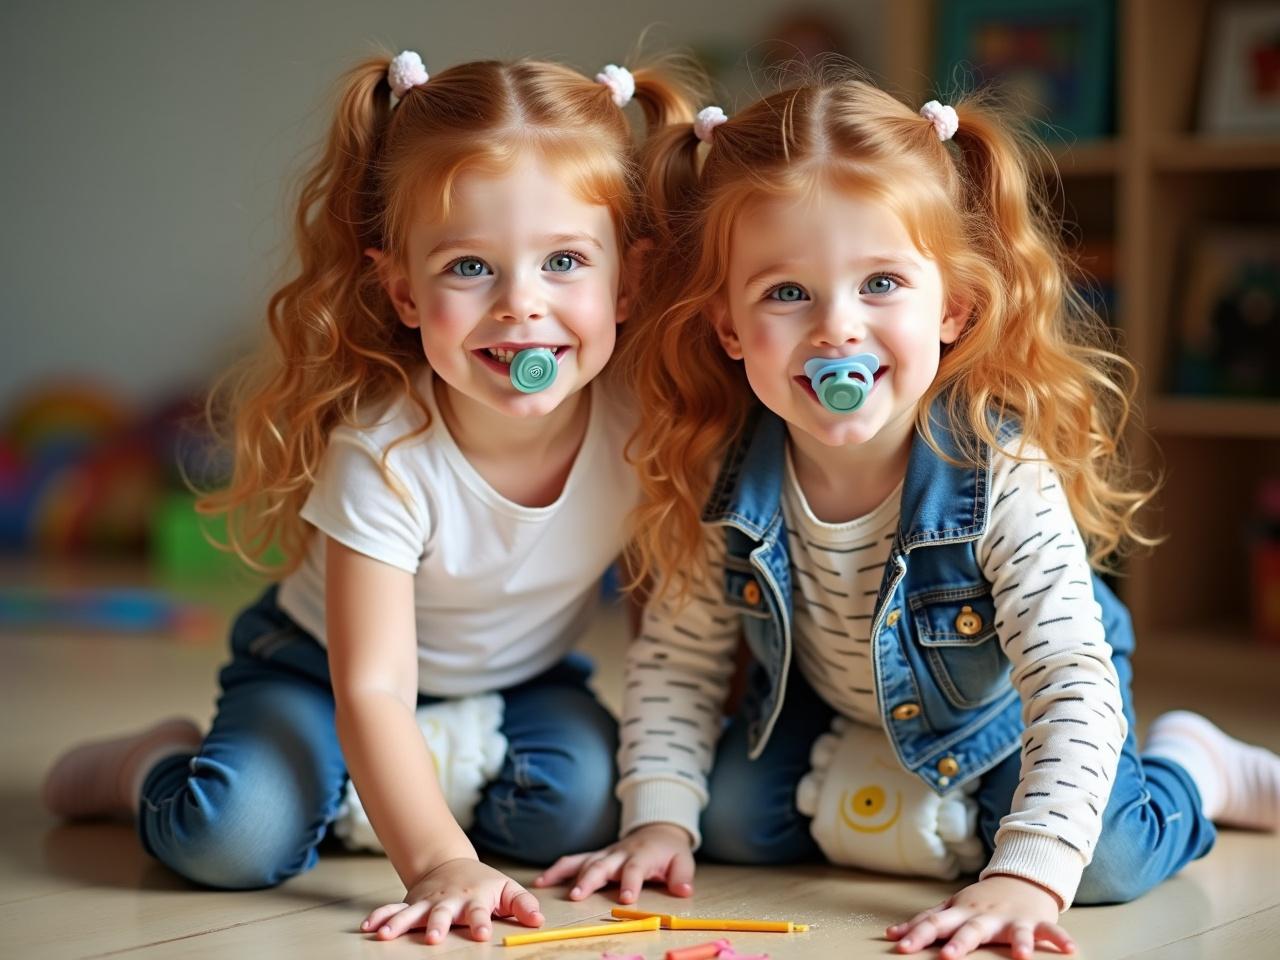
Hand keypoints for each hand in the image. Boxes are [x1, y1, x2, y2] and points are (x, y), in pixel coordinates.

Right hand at [360, 857, 542, 944]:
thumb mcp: (506, 889)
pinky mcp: (410, 904)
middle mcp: (448, 901)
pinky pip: (391, 910)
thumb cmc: (482, 883)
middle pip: (442, 914)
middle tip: (433, 938)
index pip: (478, 912)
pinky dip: (379, 917)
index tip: (482, 933)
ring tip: (385, 936)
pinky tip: (368, 927)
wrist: (449, 863)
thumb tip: (539, 921)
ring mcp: (426, 902)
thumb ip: (523, 904)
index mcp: (473, 899)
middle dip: (436, 925)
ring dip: (399, 924)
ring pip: (411, 913)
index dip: (481, 922)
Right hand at [533, 823, 695, 903]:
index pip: (634, 869)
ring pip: (583, 861)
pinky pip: (574, 860)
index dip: (630, 883)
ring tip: (545, 886)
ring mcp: (605, 853)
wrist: (658, 829)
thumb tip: (683, 891)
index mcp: (642, 855)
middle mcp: (620, 853)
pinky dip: (557, 869)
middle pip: (601, 864)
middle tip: (576, 896)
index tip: (625, 899)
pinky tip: (541, 881)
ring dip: (564, 873)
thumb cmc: (669, 851)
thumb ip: (682, 876)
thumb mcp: (683, 861)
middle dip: (589, 879)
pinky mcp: (596, 856)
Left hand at [885, 875, 1074, 958]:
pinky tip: (1069, 950)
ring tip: (1019, 957)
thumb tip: (891, 935)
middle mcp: (984, 915)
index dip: (917, 935)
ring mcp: (1011, 917)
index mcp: (961, 912)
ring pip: (1013, 931)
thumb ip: (925, 922)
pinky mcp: (1036, 921)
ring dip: (1016, 943)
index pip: (935, 923)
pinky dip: (1059, 939)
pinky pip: (1049, 931)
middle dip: (959, 943)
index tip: (900, 948)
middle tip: (946, 957)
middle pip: (970, 929)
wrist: (1021, 877)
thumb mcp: (952, 908)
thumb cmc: (981, 901)